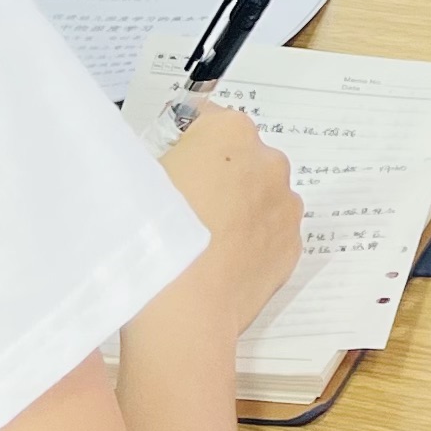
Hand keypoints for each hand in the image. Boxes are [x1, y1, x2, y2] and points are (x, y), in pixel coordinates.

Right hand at [150, 104, 302, 332]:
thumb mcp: (138, 178)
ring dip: (240, 209)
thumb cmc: (152, 237)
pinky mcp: (293, 245)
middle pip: (241, 158)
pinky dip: (252, 243)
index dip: (186, 142)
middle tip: (185, 210)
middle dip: (219, 176)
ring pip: (261, 196)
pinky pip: (270, 234)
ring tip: (204, 243)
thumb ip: (162, 158)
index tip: (172, 164)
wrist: (184, 309)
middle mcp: (269, 160)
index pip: (207, 120)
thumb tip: (171, 163)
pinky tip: (222, 264)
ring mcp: (286, 205)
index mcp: (230, 133)